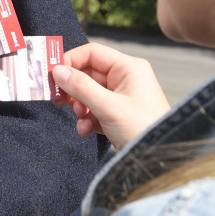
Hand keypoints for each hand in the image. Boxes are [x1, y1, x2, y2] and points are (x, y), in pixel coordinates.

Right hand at [51, 42, 170, 149]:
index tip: (53, 74)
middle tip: (57, 98)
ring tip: (79, 117)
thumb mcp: (109, 107)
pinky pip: (94, 109)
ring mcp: (122, 98)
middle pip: (88, 74)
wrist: (161, 162)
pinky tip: (87, 129)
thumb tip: (58, 71)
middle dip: (73, 88)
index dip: (71, 61)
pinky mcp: (118, 115)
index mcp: (128, 68)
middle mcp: (125, 79)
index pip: (92, 53)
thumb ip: (81, 87)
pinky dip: (87, 118)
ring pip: (89, 93)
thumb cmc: (143, 129)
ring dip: (79, 106)